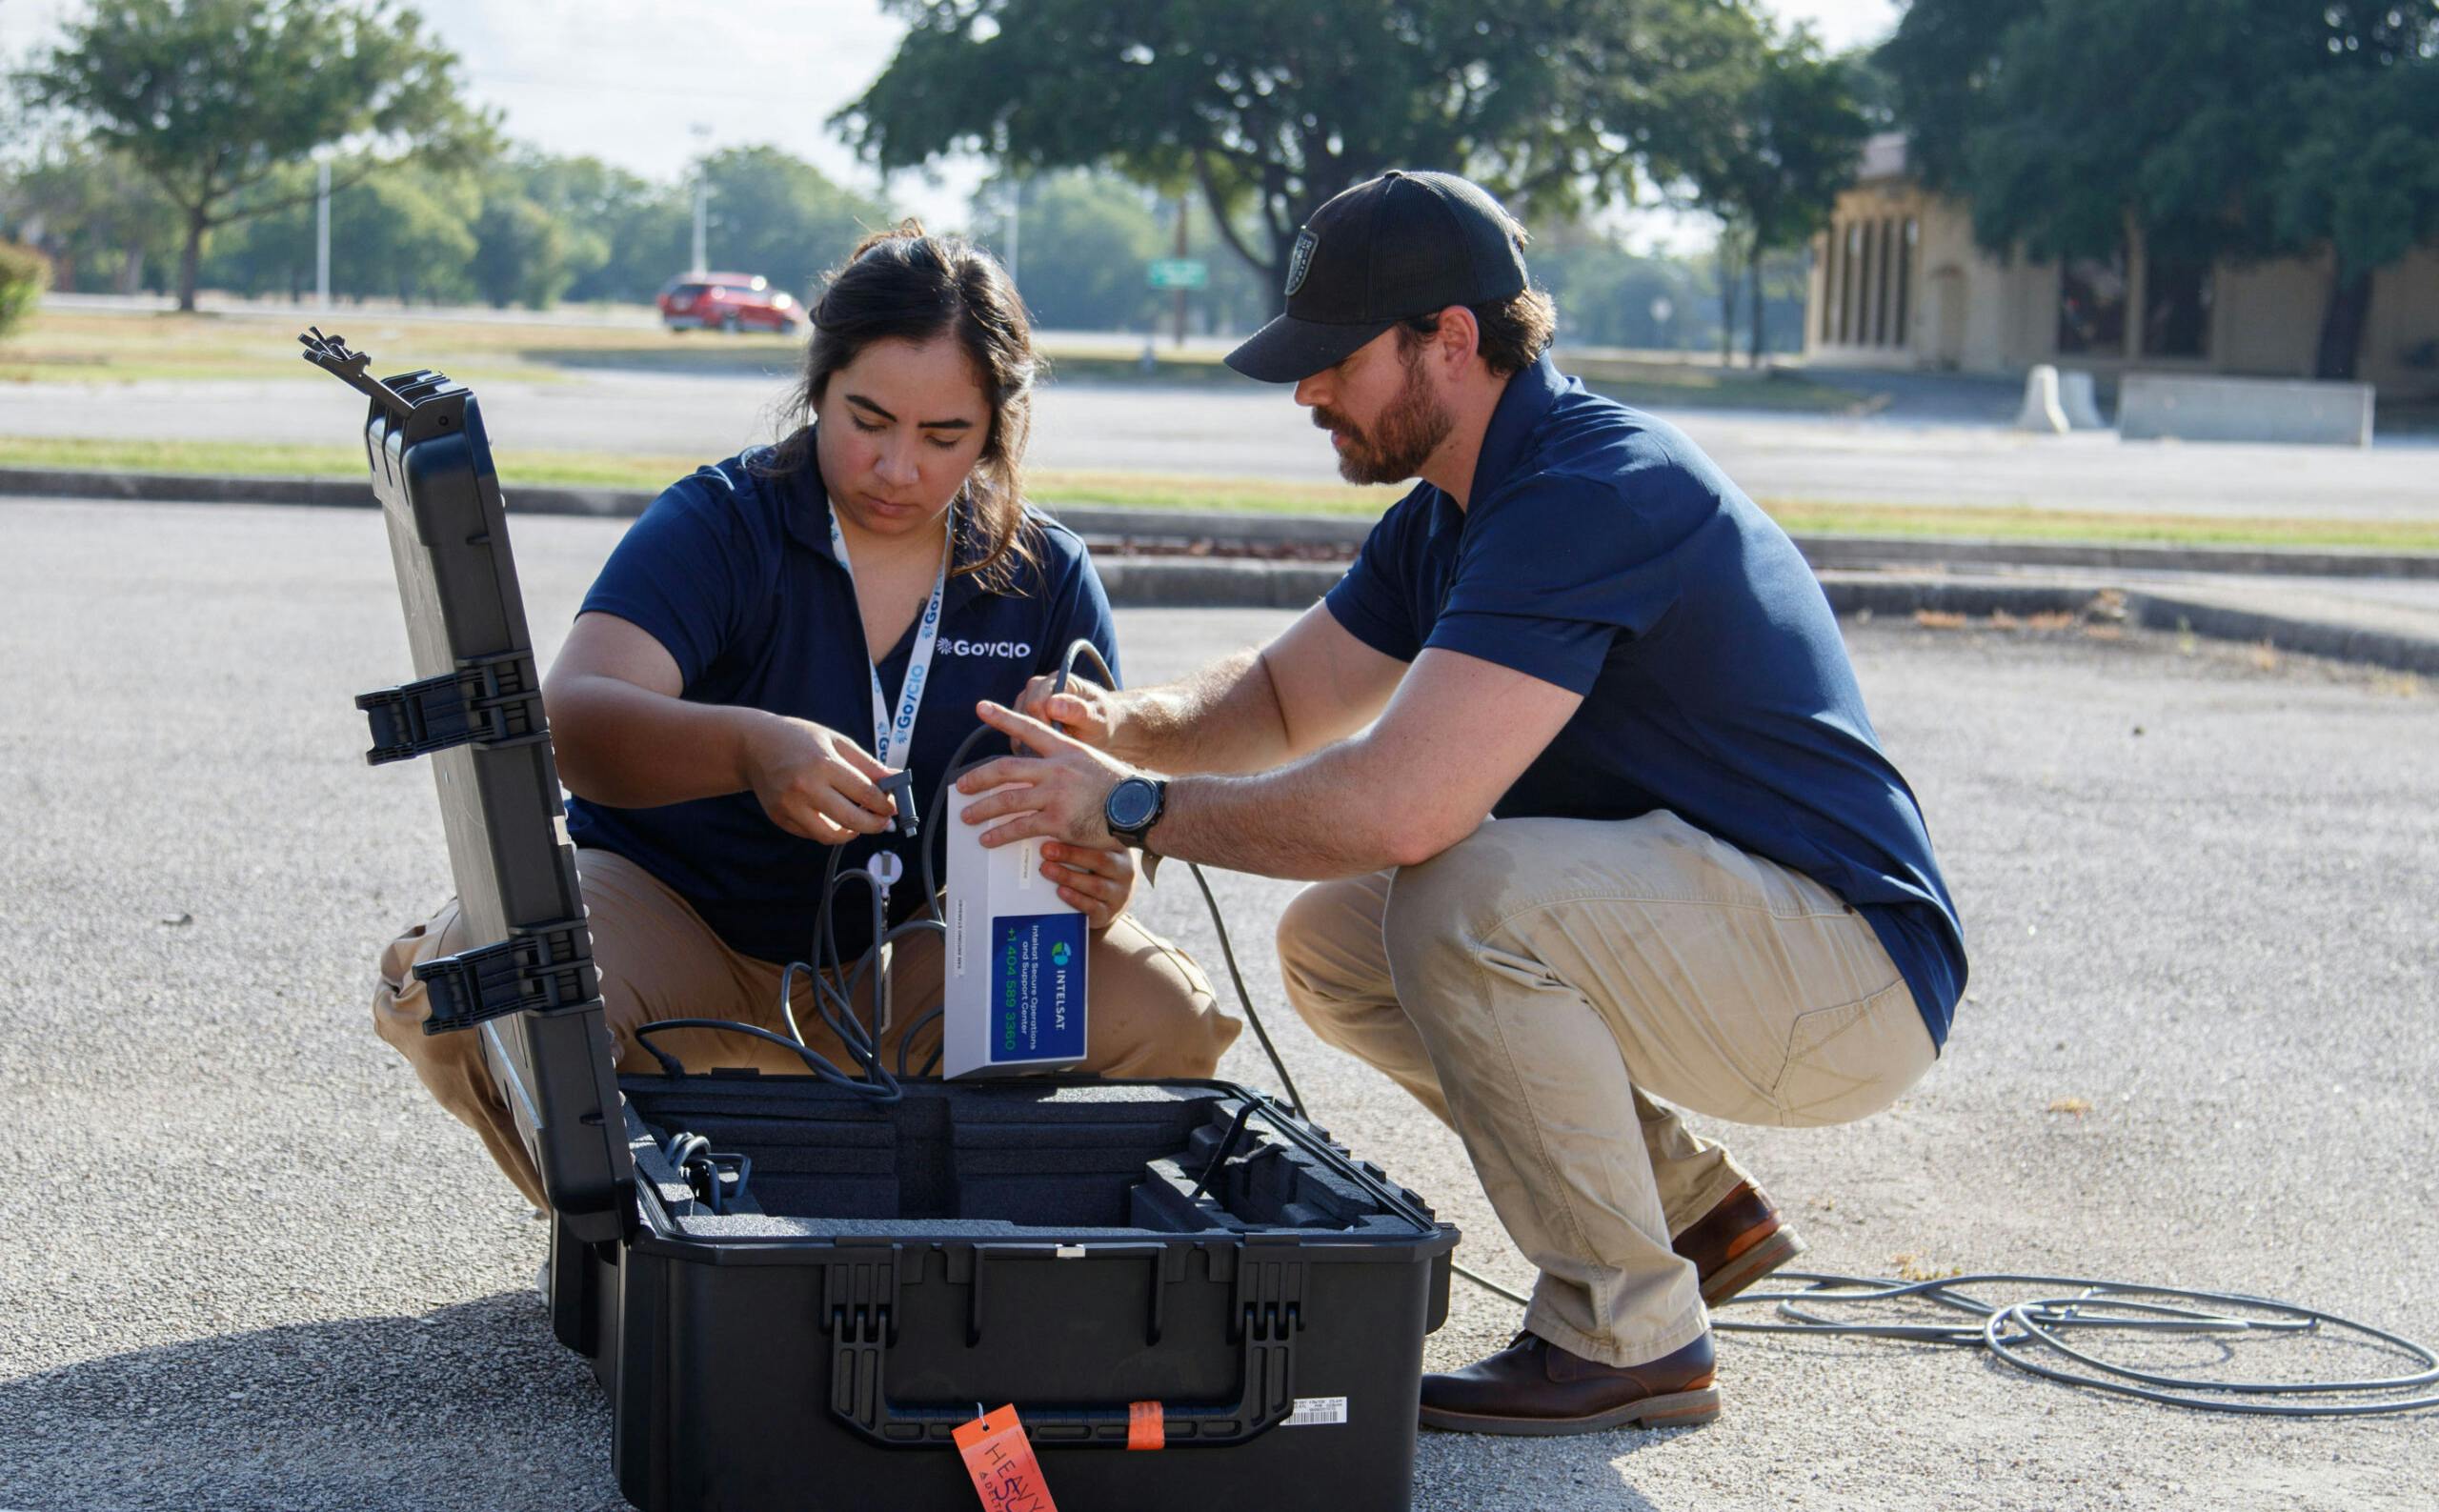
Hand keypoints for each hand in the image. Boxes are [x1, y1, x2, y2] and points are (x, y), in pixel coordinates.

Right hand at [741, 715, 896, 844]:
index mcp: (823, 764)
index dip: (886, 804)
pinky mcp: (780, 818)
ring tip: (859, 821)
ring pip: (831, 836)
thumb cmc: (800, 739)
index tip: (893, 806)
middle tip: (883, 820)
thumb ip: (868, 764)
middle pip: (852, 820)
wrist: (755, 745)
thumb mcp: (837, 742)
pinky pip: (813, 834)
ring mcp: (790, 806)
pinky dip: (829, 830)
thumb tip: (897, 780)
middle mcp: (805, 788)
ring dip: (852, 833)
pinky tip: (834, 816)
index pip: (866, 794)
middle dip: (875, 824)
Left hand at [955, 700, 1137, 851]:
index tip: (981, 707)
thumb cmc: (1119, 788)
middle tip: (961, 785)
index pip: (1029, 728)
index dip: (1003, 717)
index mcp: (1065, 750)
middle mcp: (1056, 769)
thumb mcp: (1092, 761)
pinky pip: (1019, 827)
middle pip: (1006, 768)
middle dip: (978, 777)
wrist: (1138, 808)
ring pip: (1007, 799)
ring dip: (982, 809)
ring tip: (967, 816)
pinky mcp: (1057, 821)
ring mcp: (1055, 795)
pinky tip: (987, 839)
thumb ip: (1066, 762)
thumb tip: (1044, 769)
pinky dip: (999, 833)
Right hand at [1014, 671, 1121, 751]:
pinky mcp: (1021, 716)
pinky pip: (1014, 734)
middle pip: (1022, 712)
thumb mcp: (1096, 718)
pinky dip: (1025, 747)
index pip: (1037, 702)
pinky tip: (1042, 755)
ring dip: (1030, 742)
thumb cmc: (1101, 721)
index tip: (1062, 740)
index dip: (1045, 725)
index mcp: (1059, 679)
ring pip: (1015, 724)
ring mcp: (1027, 699)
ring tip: (1051, 753)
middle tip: (1057, 748)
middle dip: (1038, 734)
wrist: (1100, 729)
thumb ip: (1078, 710)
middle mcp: (1039, 685)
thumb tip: (1053, 705)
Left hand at [1041, 842, 1135, 929]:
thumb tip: (1046, 836)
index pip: (1103, 841)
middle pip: (1101, 861)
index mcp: (1120, 852)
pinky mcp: (1108, 914)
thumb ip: (1077, 844)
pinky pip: (1093, 907)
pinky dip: (1075, 899)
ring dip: (1069, 877)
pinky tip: (1060, 891)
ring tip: (1047, 870)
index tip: (1059, 831)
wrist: (1107, 904)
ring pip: (1096, 886)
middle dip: (1071, 855)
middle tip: (1046, 851)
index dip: (1080, 837)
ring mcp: (1119, 895)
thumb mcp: (1093, 856)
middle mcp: (1124, 873)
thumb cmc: (1096, 873)